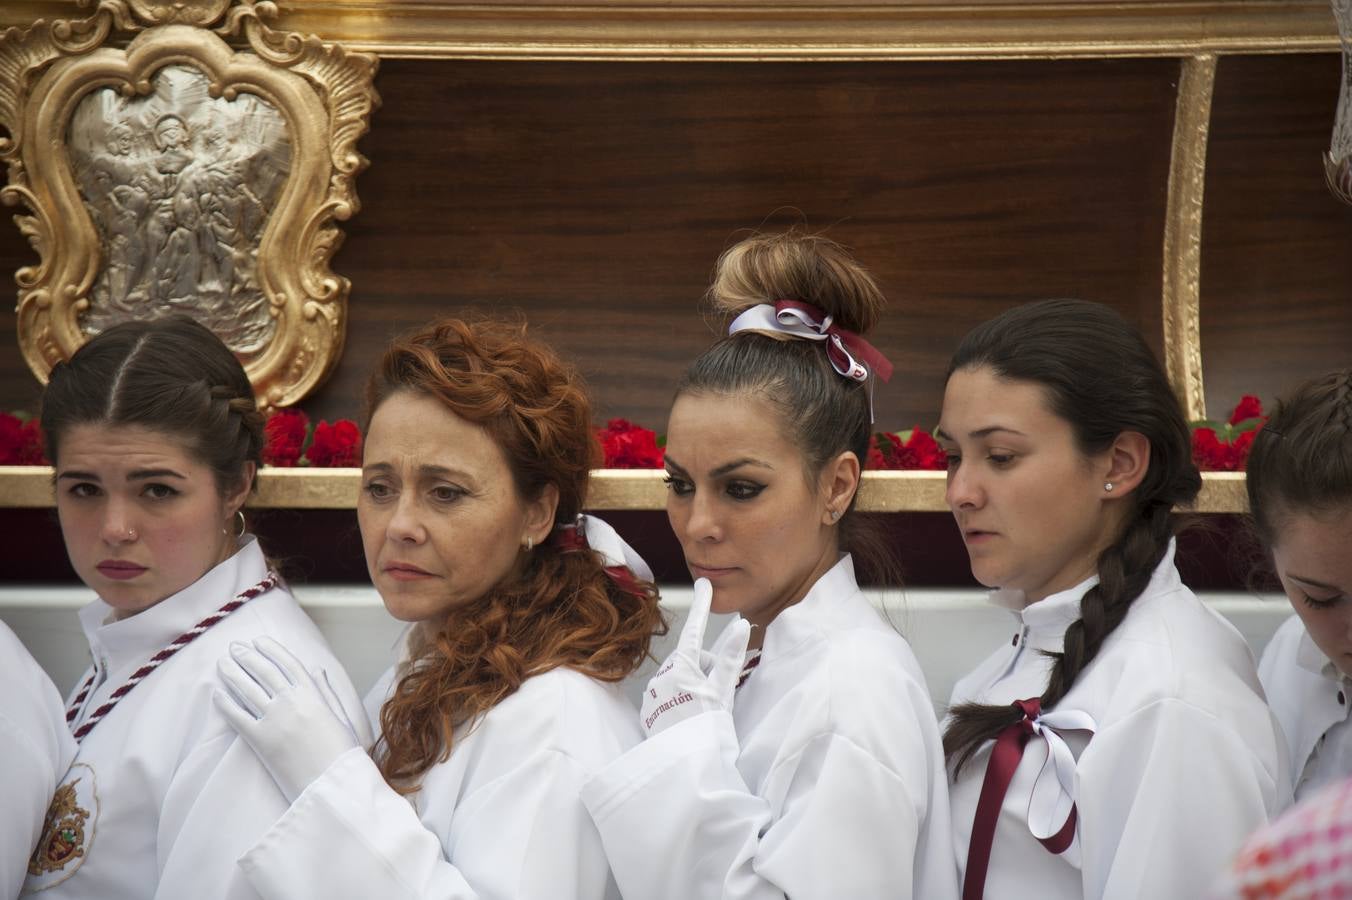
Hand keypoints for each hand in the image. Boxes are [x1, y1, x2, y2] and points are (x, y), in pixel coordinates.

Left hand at [214, 637, 361, 802]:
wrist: (333, 786)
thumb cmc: (342, 753)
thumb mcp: (341, 717)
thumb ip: (326, 692)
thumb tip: (317, 669)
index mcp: (313, 694)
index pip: (287, 663)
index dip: (271, 650)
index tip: (258, 641)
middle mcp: (291, 702)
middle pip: (263, 672)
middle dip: (247, 657)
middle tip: (234, 647)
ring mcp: (274, 720)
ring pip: (247, 689)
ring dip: (232, 673)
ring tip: (222, 663)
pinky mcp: (260, 740)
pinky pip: (237, 716)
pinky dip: (225, 702)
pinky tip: (217, 693)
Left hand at [639, 578, 750, 737]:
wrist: (687, 766)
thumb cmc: (709, 727)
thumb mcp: (723, 690)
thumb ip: (730, 657)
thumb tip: (741, 626)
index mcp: (682, 666)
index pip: (694, 629)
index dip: (700, 606)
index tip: (702, 585)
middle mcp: (663, 675)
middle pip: (692, 660)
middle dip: (705, 669)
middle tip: (716, 694)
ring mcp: (653, 693)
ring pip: (680, 677)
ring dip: (693, 686)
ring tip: (702, 711)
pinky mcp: (648, 710)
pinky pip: (668, 695)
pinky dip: (680, 700)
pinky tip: (687, 718)